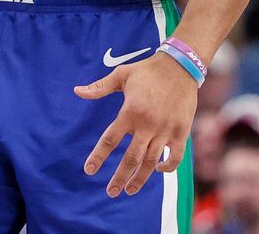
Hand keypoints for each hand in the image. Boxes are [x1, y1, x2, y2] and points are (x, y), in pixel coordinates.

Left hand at [74, 52, 197, 196]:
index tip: (89, 170)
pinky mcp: (181, 132)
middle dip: (119, 178)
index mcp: (130, 111)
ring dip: (140, 179)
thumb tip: (76, 91)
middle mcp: (147, 124)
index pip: (110, 139)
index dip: (98, 156)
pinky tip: (157, 171)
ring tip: (129, 190)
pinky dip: (166, 168)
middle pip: (131, 158)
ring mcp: (165, 130)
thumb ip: (99, 87)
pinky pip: (174, 157)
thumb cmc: (147, 70)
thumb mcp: (121, 74)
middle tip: (110, 192)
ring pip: (151, 162)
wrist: (180, 66)